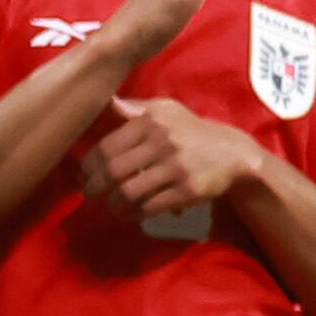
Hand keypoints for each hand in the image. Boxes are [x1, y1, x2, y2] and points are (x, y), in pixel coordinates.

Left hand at [82, 95, 261, 220]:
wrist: (233, 153)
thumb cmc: (190, 131)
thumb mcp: (166, 110)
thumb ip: (135, 108)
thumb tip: (108, 101)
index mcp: (152, 122)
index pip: (107, 147)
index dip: (89, 166)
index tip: (83, 175)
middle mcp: (162, 142)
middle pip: (113, 171)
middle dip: (94, 188)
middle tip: (89, 195)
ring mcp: (175, 168)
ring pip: (128, 192)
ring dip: (111, 205)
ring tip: (107, 206)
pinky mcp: (187, 190)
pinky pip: (149, 207)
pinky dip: (133, 214)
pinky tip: (128, 214)